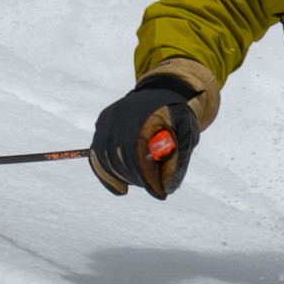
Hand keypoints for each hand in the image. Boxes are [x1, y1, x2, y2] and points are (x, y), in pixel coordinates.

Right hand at [89, 80, 200, 198]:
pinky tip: (121, 189)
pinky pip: (98, 155)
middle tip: (154, 188)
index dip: (147, 178)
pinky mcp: (102, 124)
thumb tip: (165, 188)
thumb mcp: (185, 135)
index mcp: (143, 117)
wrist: (161, 90)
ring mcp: (108, 120)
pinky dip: (107, 174)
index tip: (160, 193)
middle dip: (137, 179)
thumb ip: (176, 160)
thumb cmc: (176, 115)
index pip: (139, 154)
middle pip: (119, 158)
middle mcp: (120, 116)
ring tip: (142, 183)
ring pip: (106, 159)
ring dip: (123, 178)